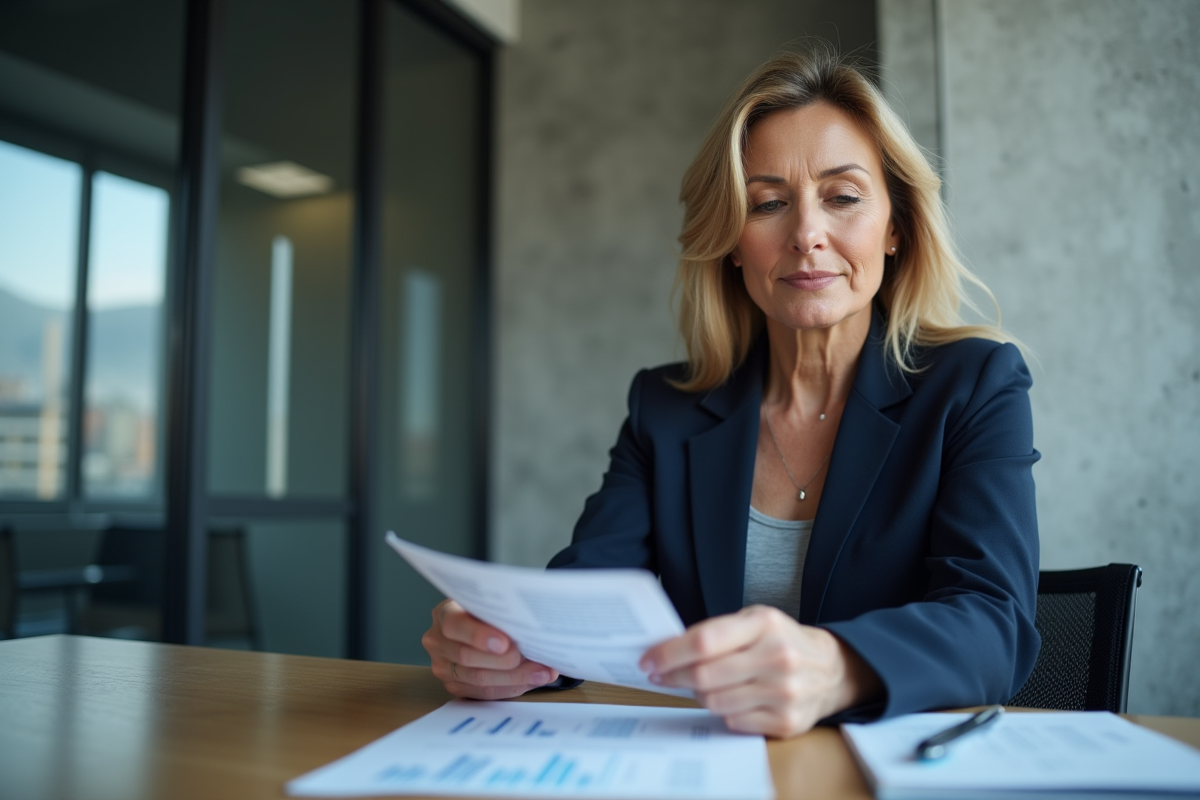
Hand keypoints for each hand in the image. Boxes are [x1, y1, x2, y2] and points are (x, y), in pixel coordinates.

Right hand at [422, 599, 559, 699]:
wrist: (477, 627)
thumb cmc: (488, 613)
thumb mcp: (490, 605)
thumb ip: (504, 615)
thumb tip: (536, 632)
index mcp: (445, 614)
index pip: (455, 625)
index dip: (479, 635)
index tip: (505, 642)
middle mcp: (437, 641)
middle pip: (466, 657)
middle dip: (502, 661)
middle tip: (529, 658)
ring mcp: (443, 666)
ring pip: (478, 679)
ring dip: (514, 677)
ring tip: (541, 672)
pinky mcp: (455, 686)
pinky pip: (484, 693)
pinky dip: (511, 687)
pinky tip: (532, 680)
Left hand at [638, 605, 881, 737]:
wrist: (832, 669)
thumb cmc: (783, 641)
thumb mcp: (756, 621)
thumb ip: (718, 632)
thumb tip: (668, 650)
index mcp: (765, 624)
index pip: (704, 642)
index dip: (669, 653)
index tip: (649, 660)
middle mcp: (778, 657)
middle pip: (705, 676)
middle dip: (674, 677)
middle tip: (660, 676)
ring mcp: (784, 692)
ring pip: (715, 702)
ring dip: (698, 695)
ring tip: (701, 685)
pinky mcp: (787, 721)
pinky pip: (734, 721)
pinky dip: (724, 711)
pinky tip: (730, 699)